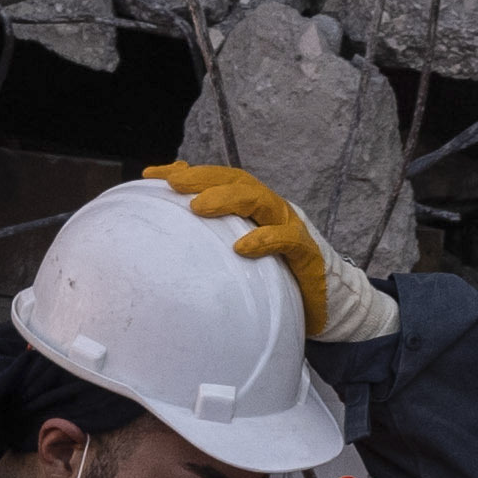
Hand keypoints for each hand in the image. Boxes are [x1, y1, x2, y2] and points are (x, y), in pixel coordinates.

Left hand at [140, 157, 363, 334]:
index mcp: (254, 206)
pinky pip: (286, 240)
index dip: (187, 174)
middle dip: (204, 178)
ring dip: (228, 199)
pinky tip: (241, 246)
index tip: (151, 177)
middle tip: (174, 185)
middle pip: (238, 181)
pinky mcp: (307, 253)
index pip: (218, 178)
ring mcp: (290, 228)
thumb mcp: (244, 248)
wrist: (327, 302)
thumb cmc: (280, 273)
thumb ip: (220, 227)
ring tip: (199, 207)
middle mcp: (271, 209)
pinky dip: (264, 240)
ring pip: (260, 200)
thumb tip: (184, 204)